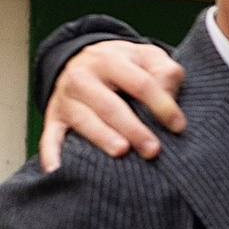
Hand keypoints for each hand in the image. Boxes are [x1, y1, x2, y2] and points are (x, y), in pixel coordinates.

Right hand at [40, 40, 188, 173]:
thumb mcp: (147, 57)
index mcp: (110, 59)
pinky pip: (50, 137)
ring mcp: (66, 99)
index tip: (178, 126)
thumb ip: (164, 72)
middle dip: (133, 128)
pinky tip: (57, 171)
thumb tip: (168, 96)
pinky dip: (52, 154)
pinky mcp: (53, 118)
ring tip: (121, 152)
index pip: (140, 83)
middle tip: (153, 149)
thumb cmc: (124, 65)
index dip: (161, 105)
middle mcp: (82, 77)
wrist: (82, 59)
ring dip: (102, 137)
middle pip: (110, 105)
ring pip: (83, 120)